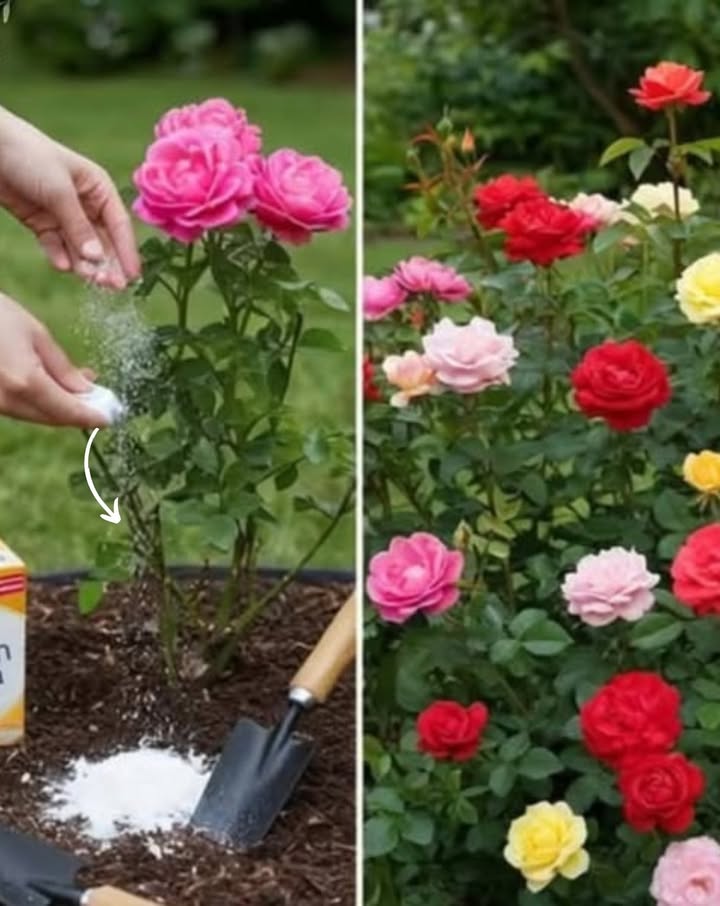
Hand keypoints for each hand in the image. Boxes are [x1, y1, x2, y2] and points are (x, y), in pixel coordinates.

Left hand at [0, 107, 140, 288]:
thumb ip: (78, 227)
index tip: (132, 276)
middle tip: (112, 286)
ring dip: (84, 264)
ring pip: (79, 247)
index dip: (127, 251)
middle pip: (102, 240)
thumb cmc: (29, 155)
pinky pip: (55, 246)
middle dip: (107, 263)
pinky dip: (58, 256)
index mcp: (98, 188)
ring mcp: (63, 215)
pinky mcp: (42, 223)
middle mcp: (85, 204)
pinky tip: (62, 266)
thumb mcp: (59, 191)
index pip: (119, 225)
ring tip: (88, 277)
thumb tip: (96, 258)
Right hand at [0, 293, 106, 427]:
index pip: (67, 410)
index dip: (92, 416)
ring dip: (61, 408)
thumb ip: (63, 368)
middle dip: (79, 413)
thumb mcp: (37, 335)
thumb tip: (87, 390)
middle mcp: (9, 399)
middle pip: (53, 418)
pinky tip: (56, 388)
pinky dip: (42, 402)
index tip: (111, 417)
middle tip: (101, 402)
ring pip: (37, 416)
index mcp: (26, 381)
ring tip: (82, 389)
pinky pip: (21, 409)